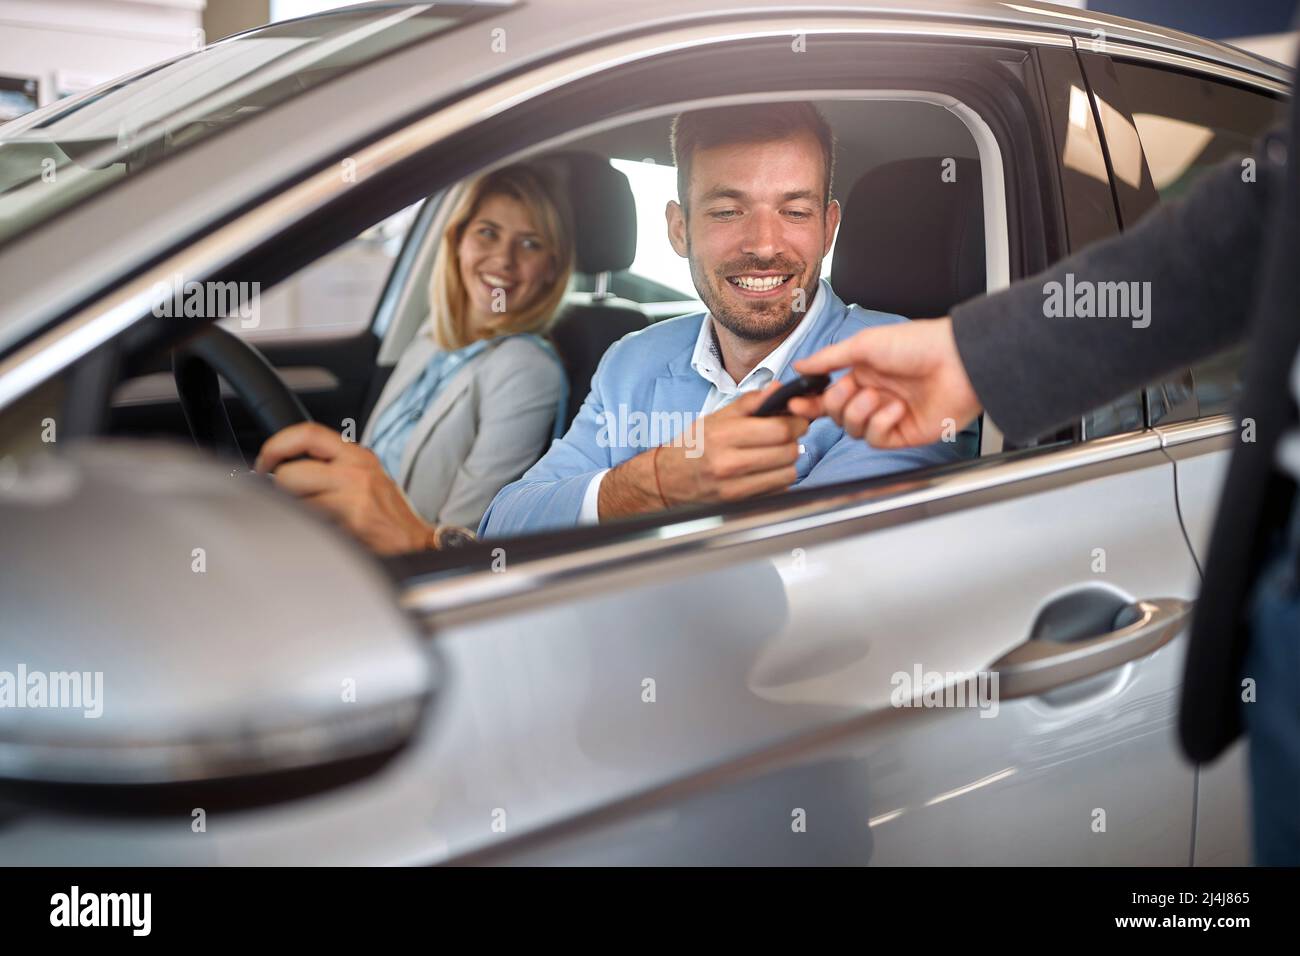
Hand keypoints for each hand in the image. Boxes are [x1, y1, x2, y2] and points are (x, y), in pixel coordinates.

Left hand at [255, 422, 436, 554]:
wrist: (415, 542)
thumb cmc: (387, 513)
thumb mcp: (365, 476)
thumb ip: (331, 465)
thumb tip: (284, 466)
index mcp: (357, 455)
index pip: (307, 433)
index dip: (276, 446)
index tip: (264, 462)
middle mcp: (356, 470)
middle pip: (290, 472)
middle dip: (280, 492)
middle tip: (286, 501)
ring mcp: (355, 496)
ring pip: (295, 501)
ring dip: (295, 514)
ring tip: (313, 520)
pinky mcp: (353, 522)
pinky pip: (310, 523)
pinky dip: (309, 531)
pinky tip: (326, 535)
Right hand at [598, 381, 808, 518]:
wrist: (667, 479)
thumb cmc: (692, 446)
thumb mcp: (716, 417)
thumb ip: (751, 402)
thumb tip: (778, 390)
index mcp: (724, 437)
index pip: (780, 430)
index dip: (796, 422)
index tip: (796, 419)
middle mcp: (730, 464)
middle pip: (788, 452)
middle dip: (793, 441)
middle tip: (786, 435)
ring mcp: (736, 488)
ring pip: (788, 474)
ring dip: (788, 462)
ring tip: (776, 453)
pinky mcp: (741, 504)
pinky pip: (778, 490)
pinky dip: (778, 479)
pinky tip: (766, 470)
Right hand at [787, 317, 980, 447]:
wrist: (957, 362)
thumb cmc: (917, 345)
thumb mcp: (864, 344)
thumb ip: (828, 358)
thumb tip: (800, 365)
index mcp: (863, 373)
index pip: (827, 394)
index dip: (809, 401)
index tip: (794, 403)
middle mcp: (873, 395)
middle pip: (836, 414)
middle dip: (838, 403)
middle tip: (851, 389)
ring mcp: (888, 416)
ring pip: (852, 429)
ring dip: (860, 413)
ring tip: (879, 397)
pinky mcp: (903, 434)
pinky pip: (875, 438)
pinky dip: (881, 423)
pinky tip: (897, 409)